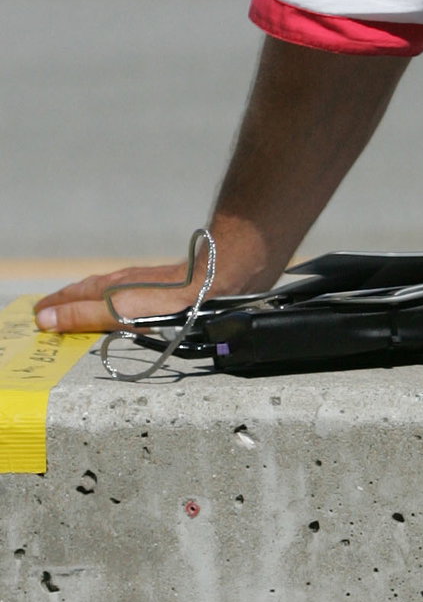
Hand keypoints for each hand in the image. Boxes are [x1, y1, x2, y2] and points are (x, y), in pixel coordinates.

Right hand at [34, 260, 207, 335]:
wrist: (206, 282)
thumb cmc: (162, 301)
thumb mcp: (117, 311)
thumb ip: (82, 315)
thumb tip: (43, 320)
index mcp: (105, 288)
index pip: (71, 297)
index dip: (53, 306)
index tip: (36, 314)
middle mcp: (119, 282)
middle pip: (85, 292)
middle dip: (65, 301)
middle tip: (49, 310)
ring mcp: (138, 282)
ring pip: (104, 290)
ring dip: (87, 300)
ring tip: (78, 307)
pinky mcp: (156, 286)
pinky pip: (123, 293)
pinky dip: (109, 300)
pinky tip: (120, 304)